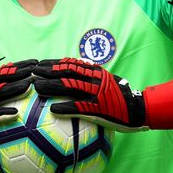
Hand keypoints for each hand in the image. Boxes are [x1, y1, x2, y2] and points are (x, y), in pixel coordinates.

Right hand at [0, 59, 36, 163]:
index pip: (3, 71)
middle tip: (35, 70)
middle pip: (1, 78)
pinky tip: (16, 113)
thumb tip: (26, 86)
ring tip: (28, 86)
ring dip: (13, 89)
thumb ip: (2, 93)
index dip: (19, 65)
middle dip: (19, 73)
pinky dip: (3, 113)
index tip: (35, 62)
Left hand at [32, 58, 172, 131]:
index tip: (38, 63)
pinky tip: (53, 109)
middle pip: (67, 72)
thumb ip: (89, 77)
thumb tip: (69, 75)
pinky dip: (66, 107)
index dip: (53, 63)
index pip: (70, 64)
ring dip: (52, 86)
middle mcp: (95, 79)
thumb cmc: (119, 97)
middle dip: (48, 71)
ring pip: (71, 87)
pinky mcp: (101, 109)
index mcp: (95, 71)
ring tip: (37, 87)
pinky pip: (80, 107)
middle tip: (31, 72)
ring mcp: (98, 93)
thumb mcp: (105, 81)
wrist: (140, 109)